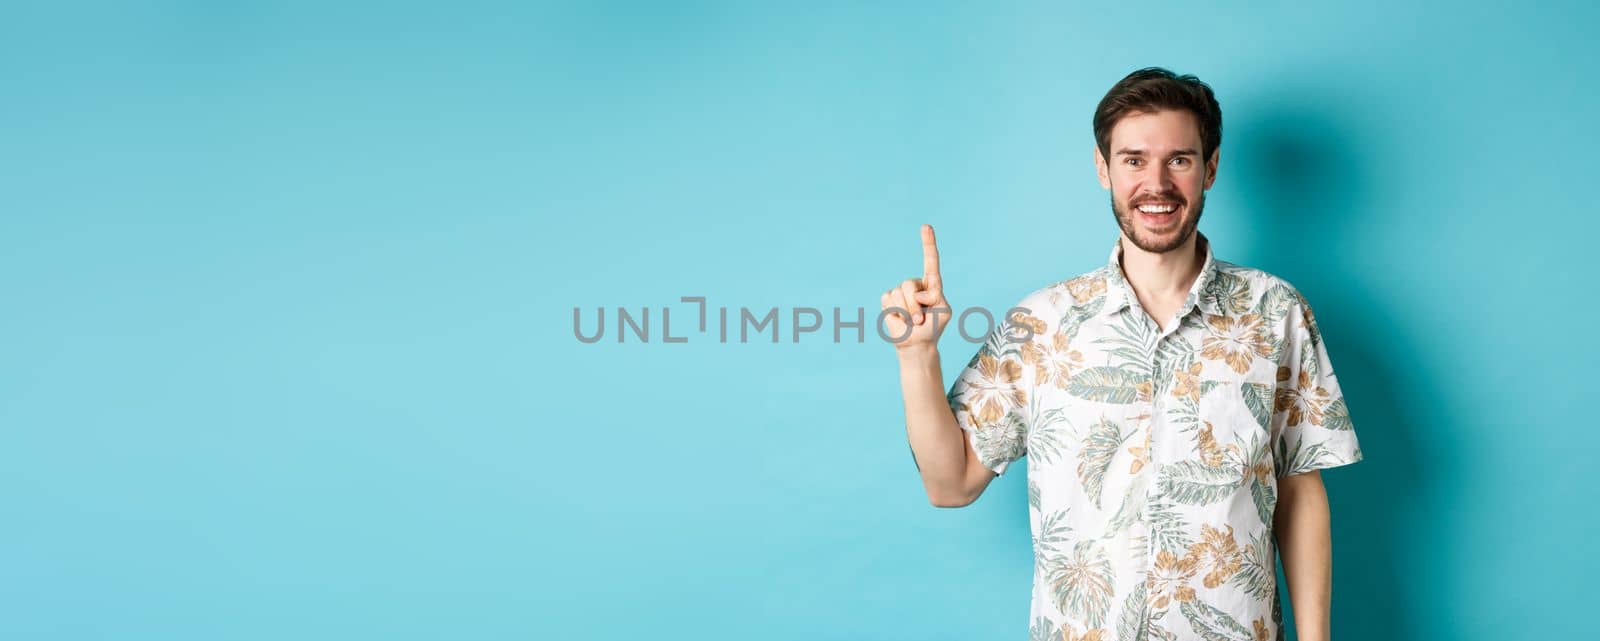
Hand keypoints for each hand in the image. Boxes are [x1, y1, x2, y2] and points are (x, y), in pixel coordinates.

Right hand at [880, 224, 951, 352]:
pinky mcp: (888, 299)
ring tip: (913, 322)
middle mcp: (915, 285)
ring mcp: (901, 291)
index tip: (925, 226)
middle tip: (921, 320)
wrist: (917, 344)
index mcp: (932, 284)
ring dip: (907, 313)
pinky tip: (901, 320)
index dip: (928, 243)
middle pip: (909, 284)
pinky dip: (896, 314)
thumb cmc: (933, 328)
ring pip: (898, 294)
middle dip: (914, 305)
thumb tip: (917, 294)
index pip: (930, 261)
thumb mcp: (943, 311)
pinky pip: (889, 301)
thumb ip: (935, 297)